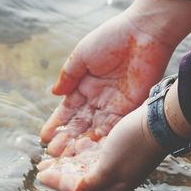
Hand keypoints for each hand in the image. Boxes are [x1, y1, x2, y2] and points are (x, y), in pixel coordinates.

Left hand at [37, 103, 167, 190]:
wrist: (162, 121)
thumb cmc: (134, 144)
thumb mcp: (110, 166)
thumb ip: (91, 183)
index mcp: (113, 184)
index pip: (79, 188)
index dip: (58, 181)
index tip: (39, 175)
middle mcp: (115, 175)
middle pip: (82, 177)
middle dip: (61, 172)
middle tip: (42, 165)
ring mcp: (120, 160)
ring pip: (88, 164)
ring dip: (70, 161)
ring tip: (54, 155)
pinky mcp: (122, 147)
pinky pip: (96, 153)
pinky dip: (82, 151)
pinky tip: (74, 145)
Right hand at [40, 11, 172, 156]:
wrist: (144, 33)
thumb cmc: (112, 39)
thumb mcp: (82, 55)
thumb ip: (68, 75)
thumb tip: (54, 93)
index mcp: (85, 85)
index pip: (68, 109)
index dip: (57, 123)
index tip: (46, 136)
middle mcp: (98, 98)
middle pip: (80, 123)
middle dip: (66, 138)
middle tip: (54, 153)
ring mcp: (113, 105)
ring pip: (94, 129)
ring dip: (81, 143)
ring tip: (68, 157)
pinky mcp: (128, 108)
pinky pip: (113, 128)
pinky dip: (102, 139)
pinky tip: (90, 150)